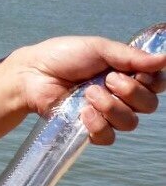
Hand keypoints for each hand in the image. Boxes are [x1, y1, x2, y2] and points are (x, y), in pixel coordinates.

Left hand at [12, 36, 165, 144]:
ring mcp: (105, 114)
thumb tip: (164, 59)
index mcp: (126, 73)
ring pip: (130, 123)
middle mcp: (120, 95)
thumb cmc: (63, 56)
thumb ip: (130, 57)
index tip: (135, 71)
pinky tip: (83, 112)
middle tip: (107, 79)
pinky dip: (98, 125)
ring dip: (111, 107)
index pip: (156, 84)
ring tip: (88, 93)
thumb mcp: (99, 48)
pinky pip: (108, 137)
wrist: (34, 74)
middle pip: (148, 106)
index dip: (151, 81)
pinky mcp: (89, 129)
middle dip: (130, 91)